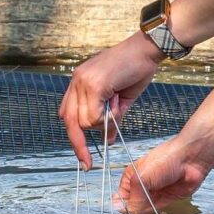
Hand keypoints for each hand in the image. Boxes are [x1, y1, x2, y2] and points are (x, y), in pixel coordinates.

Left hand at [59, 31, 162, 169]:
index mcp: (79, 83)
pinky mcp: (94, 84)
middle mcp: (77, 81)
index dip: (74, 138)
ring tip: (118, 105)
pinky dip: (107, 118)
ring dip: (102, 123)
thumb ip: (111, 119)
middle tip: (88, 163)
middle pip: (70, 122)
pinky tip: (117, 102)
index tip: (82, 158)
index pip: (67, 115)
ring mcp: (83, 81)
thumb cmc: (135, 70)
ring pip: (83, 122)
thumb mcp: (120, 100)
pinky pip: (94, 116)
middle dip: (80, 144)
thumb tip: (108, 140)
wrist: (146, 50)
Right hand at [113, 130, 213, 212]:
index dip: (120, 210)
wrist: (190, 159)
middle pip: (131, 207)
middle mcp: (140, 187)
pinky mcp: (165, 200)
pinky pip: (157, 212)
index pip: (118, 199)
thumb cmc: (163, 161)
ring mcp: (152, 194)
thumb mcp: (142, 178)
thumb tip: (125, 213)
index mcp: (130, 179)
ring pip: (143, 211)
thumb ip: (134, 198)